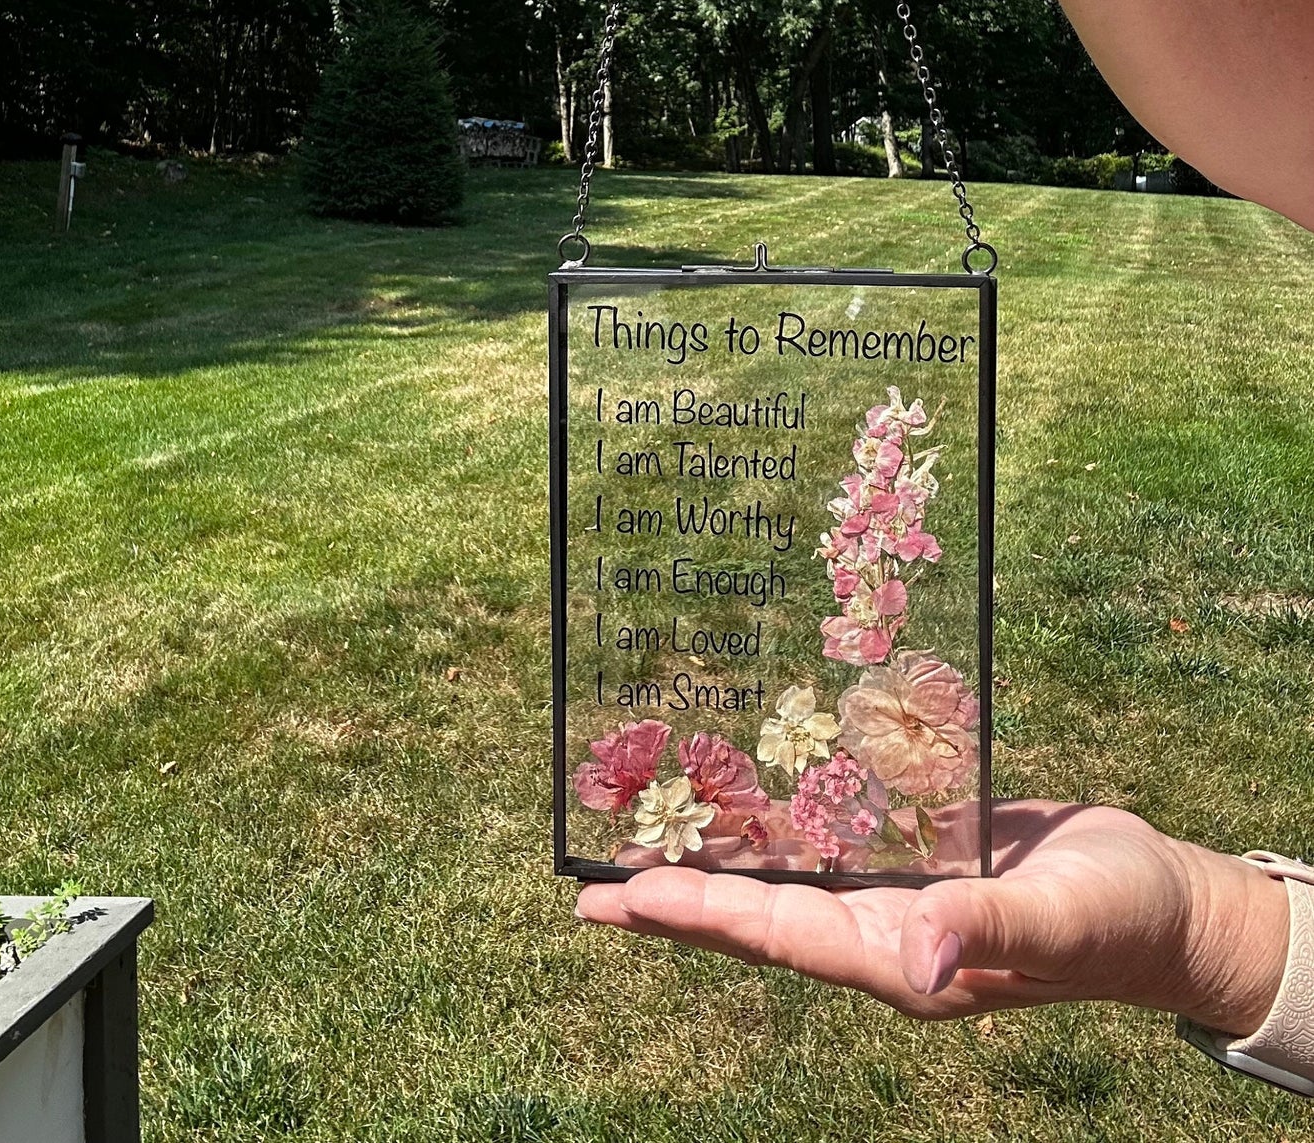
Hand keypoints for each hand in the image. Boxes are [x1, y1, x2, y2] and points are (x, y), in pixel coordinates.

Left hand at [576, 800, 1289, 1031]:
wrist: (1160, 898)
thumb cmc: (1114, 920)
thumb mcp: (1054, 923)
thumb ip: (981, 932)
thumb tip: (914, 965)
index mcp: (897, 961)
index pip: (774, 935)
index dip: (696, 915)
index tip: (618, 903)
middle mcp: (880, 930)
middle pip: (758, 914)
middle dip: (678, 899)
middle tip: (591, 888)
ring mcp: (895, 891)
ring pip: (789, 872)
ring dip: (722, 856)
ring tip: (648, 834)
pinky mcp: (917, 848)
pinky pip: (836, 832)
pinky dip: (790, 813)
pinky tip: (753, 785)